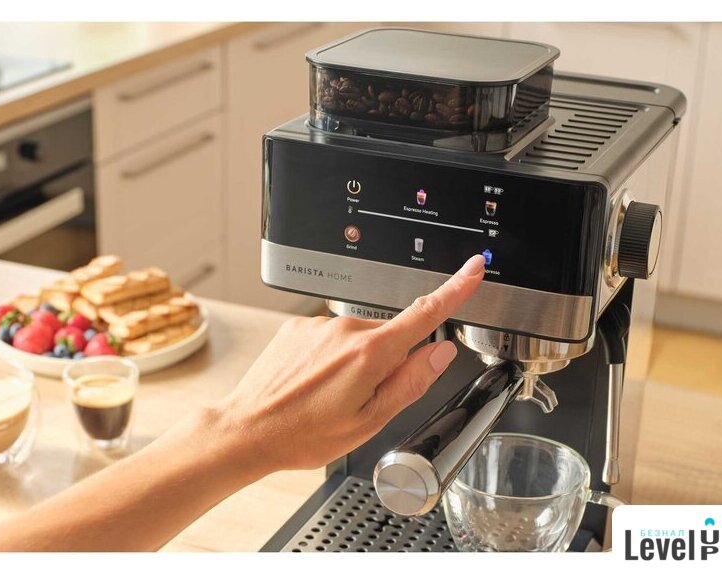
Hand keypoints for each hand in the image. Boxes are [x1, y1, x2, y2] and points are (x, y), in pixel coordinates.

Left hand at [216, 254, 485, 475]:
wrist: (248, 430)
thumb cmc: (304, 433)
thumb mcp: (371, 420)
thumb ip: (411, 382)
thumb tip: (441, 354)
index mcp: (370, 353)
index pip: (426, 313)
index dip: (456, 288)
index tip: (473, 268)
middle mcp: (346, 328)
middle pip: (389, 336)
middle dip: (386, 362)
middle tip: (361, 399)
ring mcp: (320, 324)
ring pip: (359, 338)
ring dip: (356, 362)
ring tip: (329, 396)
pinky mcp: (299, 325)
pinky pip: (331, 336)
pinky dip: (331, 357)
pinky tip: (312, 383)